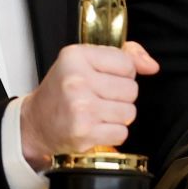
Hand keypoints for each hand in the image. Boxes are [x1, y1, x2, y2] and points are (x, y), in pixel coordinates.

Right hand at [20, 42, 160, 169]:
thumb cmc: (62, 91)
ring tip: (97, 113)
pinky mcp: (84, 132)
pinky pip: (121, 132)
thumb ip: (123, 55)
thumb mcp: (85, 61)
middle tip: (99, 98)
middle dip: (120, 97)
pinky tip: (95, 127)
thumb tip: (152, 66)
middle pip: (131, 89)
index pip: (127, 63)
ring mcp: (80, 107)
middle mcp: (76, 80)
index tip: (104, 78)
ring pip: (129, 112)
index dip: (122, 74)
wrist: (36, 123)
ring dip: (117, 116)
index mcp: (76, 56)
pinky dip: (112, 133)